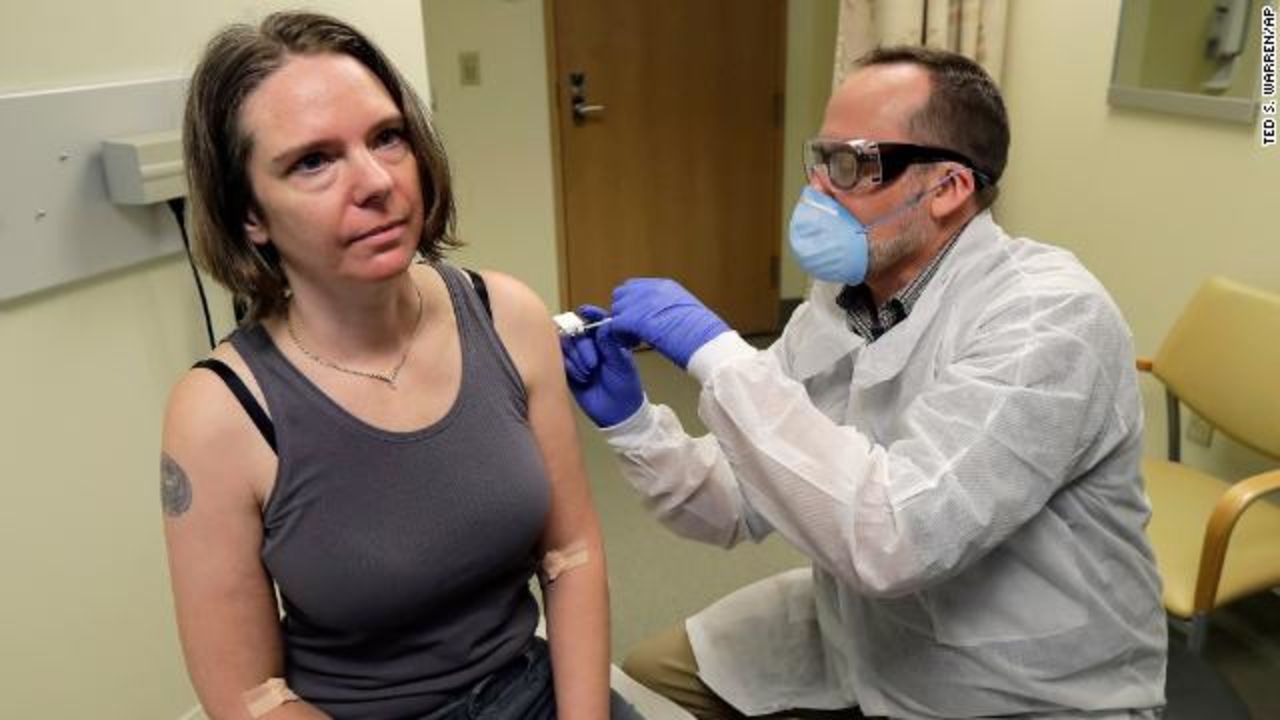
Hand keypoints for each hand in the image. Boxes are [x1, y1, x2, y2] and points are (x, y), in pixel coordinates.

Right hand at [561, 305, 644, 426]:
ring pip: (566, 345)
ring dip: (576, 358)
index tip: (585, 312)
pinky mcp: (569, 371)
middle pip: (576, 332)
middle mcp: (591, 346)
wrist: (617, 412)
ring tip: (588, 373)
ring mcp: (578, 358)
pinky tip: (581, 379)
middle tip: (593, 364)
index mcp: (606, 340)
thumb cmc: (625, 385)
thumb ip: (610, 342)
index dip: (590, 314)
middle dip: (582, 346)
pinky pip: (561, 361)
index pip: (595, 321)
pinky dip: (570, 367)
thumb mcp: (621, 362)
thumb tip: (602, 323)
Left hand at [611, 278, 729, 368]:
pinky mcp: (636, 319)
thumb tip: (657, 318)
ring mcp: (643, 303)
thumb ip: (667, 309)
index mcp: (665, 286)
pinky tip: (632, 345)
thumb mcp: (686, 312)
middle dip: (623, 313)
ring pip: (616, 310)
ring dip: (621, 326)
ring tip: (634, 340)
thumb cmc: (704, 335)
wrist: (709, 343)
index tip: (638, 322)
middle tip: (633, 332)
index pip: (634, 288)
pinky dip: (620, 336)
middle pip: (621, 295)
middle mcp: (652, 289)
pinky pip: (615, 325)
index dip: (632, 305)